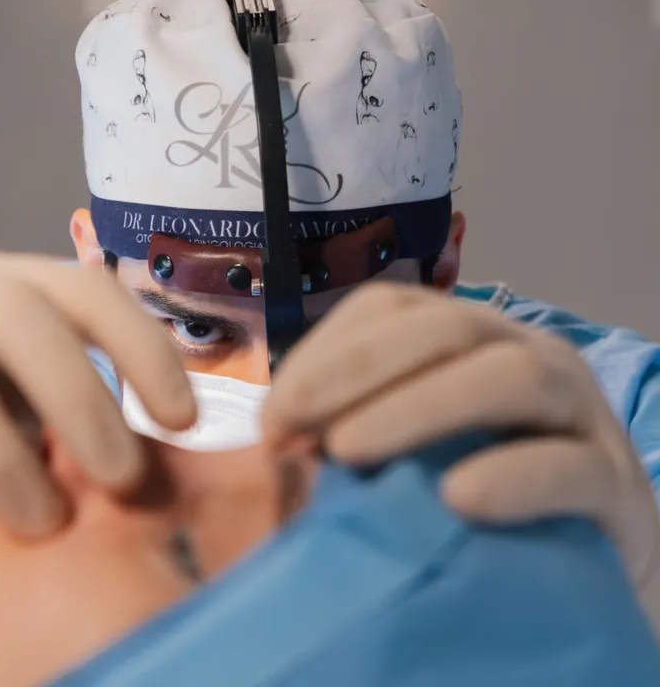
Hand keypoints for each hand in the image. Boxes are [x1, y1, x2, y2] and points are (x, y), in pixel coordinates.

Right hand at [0, 248, 194, 565]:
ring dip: (0, 456)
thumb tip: (151, 443)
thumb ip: (63, 387)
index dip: (142, 348)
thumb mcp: (7, 370)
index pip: (83, 288)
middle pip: (13, 313)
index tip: (183, 419)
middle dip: (80, 398)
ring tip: (44, 523)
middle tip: (123, 479)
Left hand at [263, 283, 659, 625]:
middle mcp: (525, 357)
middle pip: (447, 327)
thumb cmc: (471, 509)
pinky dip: (511, 476)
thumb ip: (342, 439)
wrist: (577, 581)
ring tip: (349, 451)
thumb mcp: (399, 462)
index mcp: (467, 344)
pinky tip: (456, 499)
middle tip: (292, 430)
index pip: (390, 309)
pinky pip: (571, 467)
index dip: (325, 351)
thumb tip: (276, 436)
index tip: (274, 417)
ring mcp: (579, 416)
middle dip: (358, 368)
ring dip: (422, 406)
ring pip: (513, 376)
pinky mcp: (616, 489)